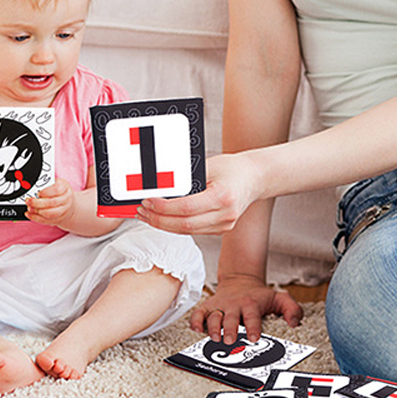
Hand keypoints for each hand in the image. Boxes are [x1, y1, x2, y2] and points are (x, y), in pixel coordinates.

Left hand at [25, 178, 76, 226]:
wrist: (69, 204)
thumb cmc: (59, 191)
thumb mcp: (55, 183)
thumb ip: (46, 185)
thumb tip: (33, 188)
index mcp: (65, 188)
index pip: (56, 190)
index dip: (46, 192)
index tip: (38, 192)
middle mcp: (66, 200)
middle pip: (53, 202)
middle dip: (38, 202)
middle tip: (28, 200)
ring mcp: (63, 211)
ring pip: (50, 213)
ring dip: (37, 211)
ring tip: (29, 207)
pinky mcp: (58, 219)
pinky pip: (46, 220)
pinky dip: (36, 218)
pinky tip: (29, 214)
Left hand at [137, 153, 261, 235]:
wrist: (255, 178)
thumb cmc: (232, 168)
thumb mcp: (209, 166)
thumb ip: (187, 177)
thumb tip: (158, 185)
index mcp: (224, 197)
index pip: (186, 208)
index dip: (163, 207)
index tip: (147, 201)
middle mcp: (226, 215)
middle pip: (184, 225)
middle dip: (158, 220)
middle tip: (141, 211)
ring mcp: (225, 225)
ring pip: (187, 231)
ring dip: (164, 225)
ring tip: (147, 215)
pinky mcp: (221, 229)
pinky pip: (193, 231)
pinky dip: (175, 225)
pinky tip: (163, 218)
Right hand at [190, 275, 303, 343]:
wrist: (240, 279)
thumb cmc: (260, 295)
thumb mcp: (280, 298)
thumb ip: (292, 310)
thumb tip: (294, 323)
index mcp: (251, 304)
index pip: (252, 316)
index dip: (253, 327)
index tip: (253, 338)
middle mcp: (234, 305)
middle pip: (231, 318)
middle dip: (230, 329)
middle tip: (230, 340)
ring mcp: (220, 306)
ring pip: (213, 317)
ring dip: (213, 327)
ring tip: (215, 337)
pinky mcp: (208, 307)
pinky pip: (198, 314)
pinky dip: (195, 321)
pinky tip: (197, 329)